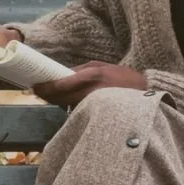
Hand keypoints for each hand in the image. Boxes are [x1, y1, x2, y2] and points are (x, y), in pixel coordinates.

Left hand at [33, 61, 147, 107]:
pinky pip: (79, 113)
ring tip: (51, 96)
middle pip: (61, 99)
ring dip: (59, 102)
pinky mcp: (98, 116)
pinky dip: (71, 109)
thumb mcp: (103, 68)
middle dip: (48, 96)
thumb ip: (81, 72)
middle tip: (38, 92)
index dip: (45, 88)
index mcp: (93, 76)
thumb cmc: (124, 79)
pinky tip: (69, 105)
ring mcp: (95, 106)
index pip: (61, 85)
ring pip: (68, 107)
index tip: (35, 86)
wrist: (149, 95)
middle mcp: (92, 93)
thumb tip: (60, 76)